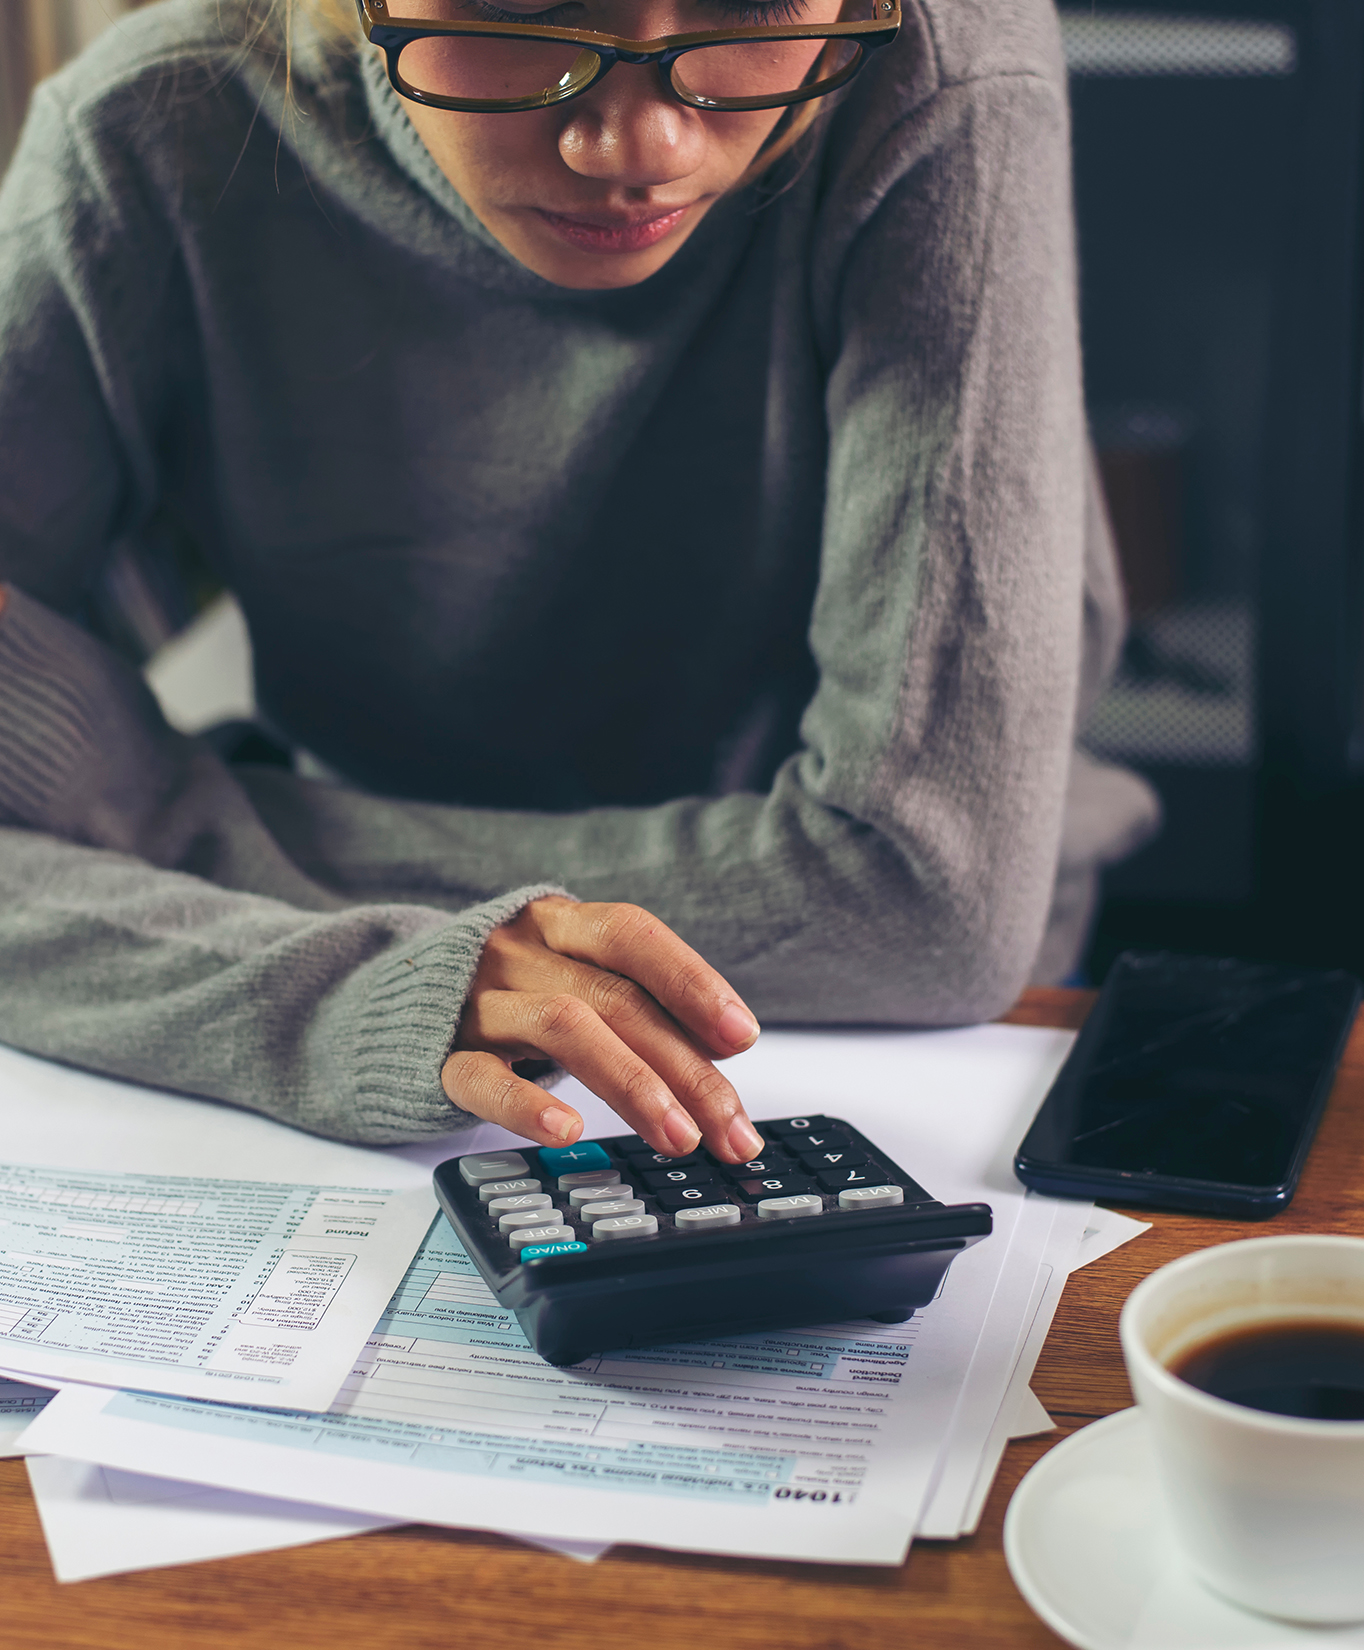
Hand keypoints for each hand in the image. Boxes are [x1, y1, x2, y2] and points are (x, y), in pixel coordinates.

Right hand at [442, 897, 765, 1163]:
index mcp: (558, 922)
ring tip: (678, 1138)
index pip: (632, 935)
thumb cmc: (505, 995)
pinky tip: (569, 1130)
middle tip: (729, 1129)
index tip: (742, 1036)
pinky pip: (480, 1076)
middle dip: (686, 1068)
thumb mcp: (567, 976)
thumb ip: (635, 1003)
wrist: (382, 1004)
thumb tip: (722, 1051)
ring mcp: (474, 1001)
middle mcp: (517, 951)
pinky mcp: (436, 1056)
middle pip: (615, 998)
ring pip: (562, 1027)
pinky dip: (527, 1103)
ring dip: (632, 1084)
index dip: (691, 981)